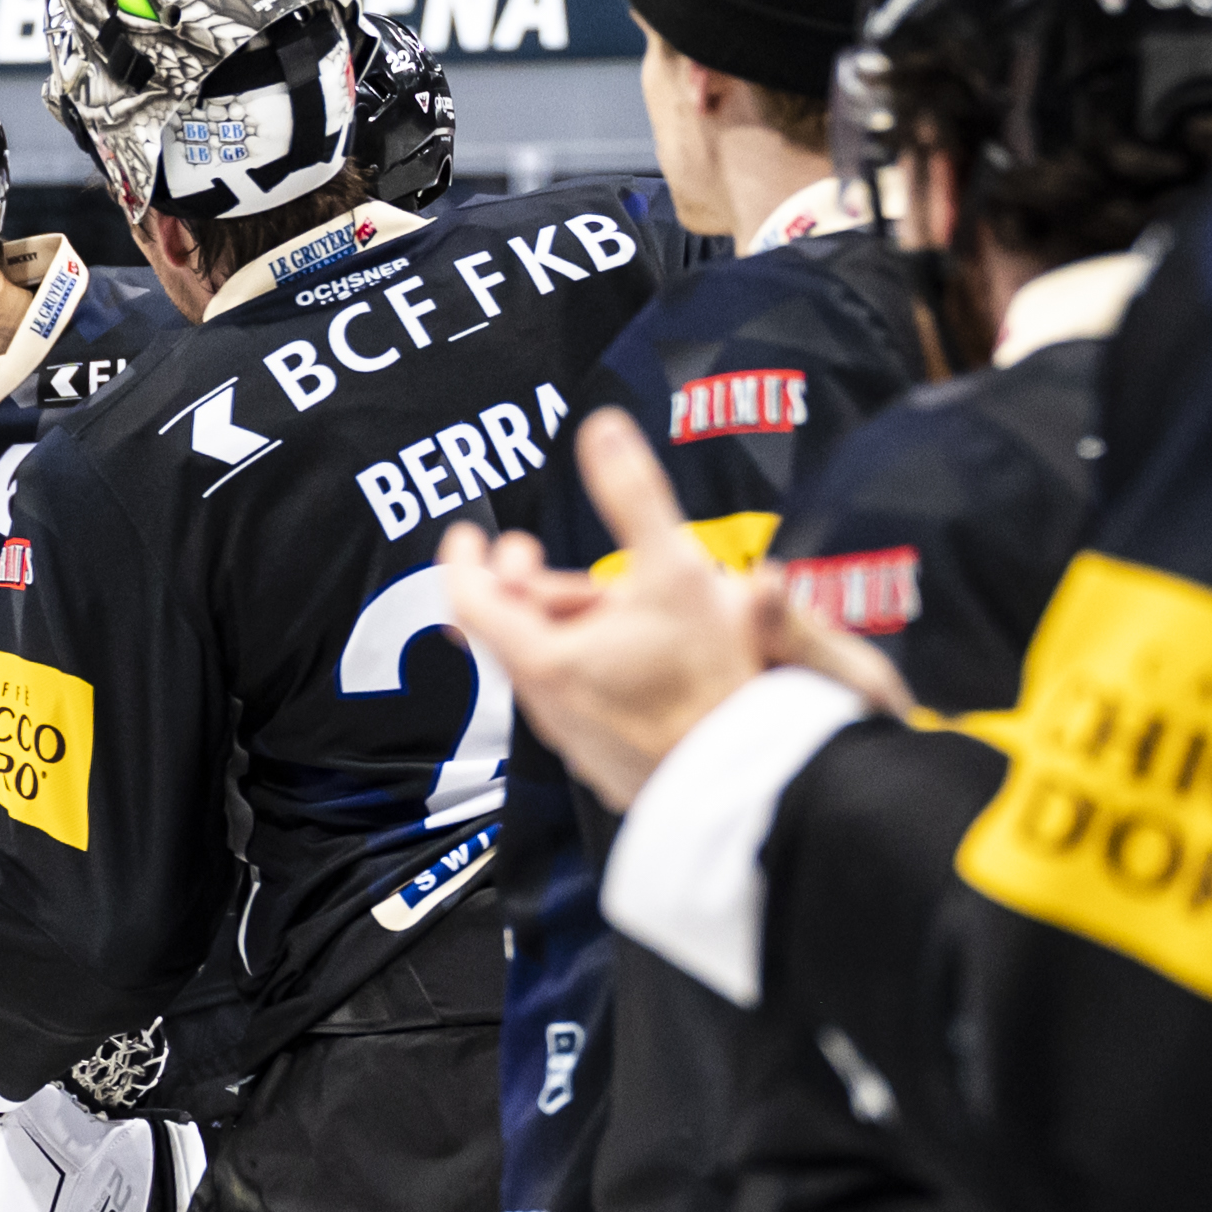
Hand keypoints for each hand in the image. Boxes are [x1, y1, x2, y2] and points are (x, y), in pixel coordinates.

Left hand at [442, 410, 910, 809]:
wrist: (748, 783)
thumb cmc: (710, 681)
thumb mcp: (676, 571)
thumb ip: (634, 497)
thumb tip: (601, 428)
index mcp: (545, 657)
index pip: (470, 599)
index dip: (463, 558)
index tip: (469, 533)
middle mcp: (548, 704)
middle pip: (511, 633)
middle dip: (522, 585)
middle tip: (531, 555)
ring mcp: (576, 738)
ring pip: (549, 669)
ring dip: (564, 626)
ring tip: (605, 600)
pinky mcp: (606, 761)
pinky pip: (583, 702)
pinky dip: (591, 666)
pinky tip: (636, 656)